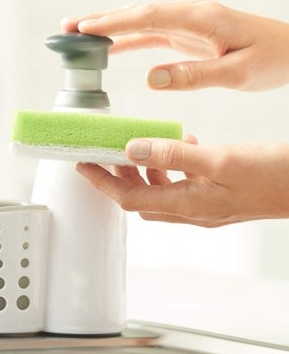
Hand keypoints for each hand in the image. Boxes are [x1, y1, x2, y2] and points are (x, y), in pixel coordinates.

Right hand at [61, 0, 288, 91]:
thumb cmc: (272, 60)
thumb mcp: (237, 74)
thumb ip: (194, 75)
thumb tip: (150, 78)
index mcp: (201, 19)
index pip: (148, 17)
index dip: (113, 23)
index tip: (84, 29)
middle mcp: (190, 14)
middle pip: (137, 13)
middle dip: (100, 20)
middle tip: (67, 28)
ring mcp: (188, 22)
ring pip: (140, 21)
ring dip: (109, 26)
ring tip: (77, 33)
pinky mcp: (188, 33)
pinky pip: (151, 33)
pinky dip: (127, 37)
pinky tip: (109, 46)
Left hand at [76, 138, 288, 226]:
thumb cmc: (273, 176)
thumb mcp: (220, 160)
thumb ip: (174, 155)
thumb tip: (132, 149)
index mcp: (187, 205)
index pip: (129, 197)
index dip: (103, 182)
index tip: (83, 165)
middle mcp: (193, 210)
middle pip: (141, 196)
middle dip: (119, 176)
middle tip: (105, 153)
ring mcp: (207, 205)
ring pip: (163, 189)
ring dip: (146, 168)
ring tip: (138, 145)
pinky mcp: (220, 195)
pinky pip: (187, 182)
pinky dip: (176, 165)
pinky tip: (184, 144)